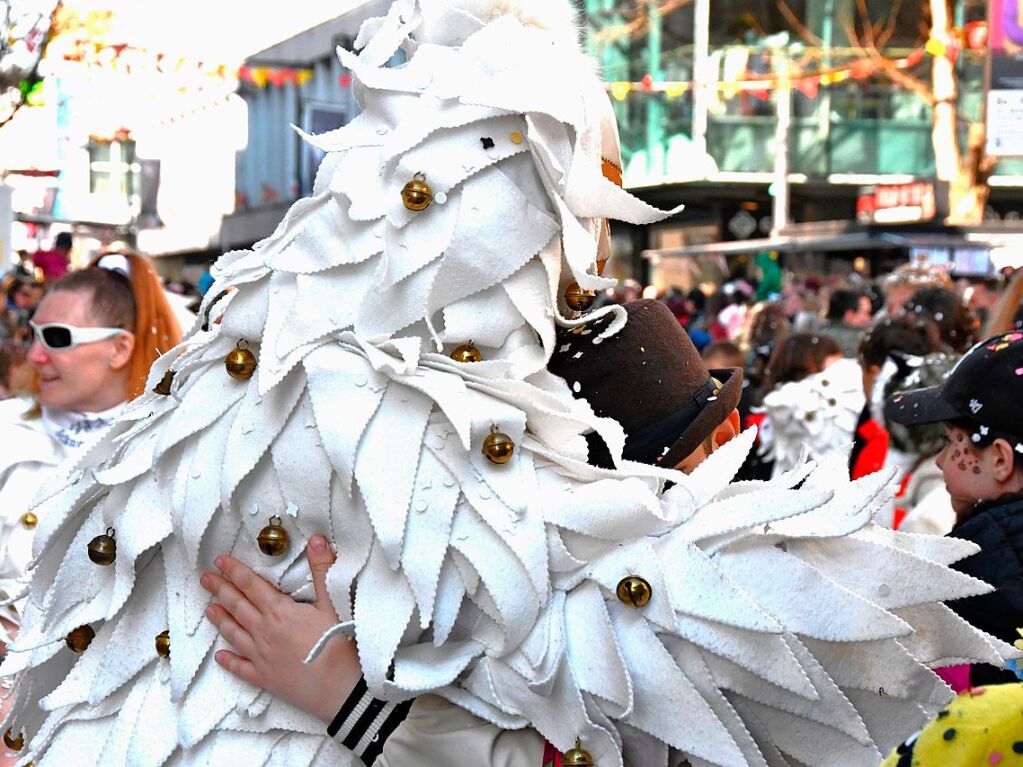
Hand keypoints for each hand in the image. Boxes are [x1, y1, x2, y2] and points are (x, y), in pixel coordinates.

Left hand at [200, 534, 361, 723]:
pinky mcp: (266, 678)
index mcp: (279, 612)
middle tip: (206, 578)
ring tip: (209, 609)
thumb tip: (316, 540)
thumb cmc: (339, 645)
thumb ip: (323, 569)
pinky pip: (241, 668)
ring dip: (220, 620)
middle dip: (221, 590)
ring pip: (234, 634)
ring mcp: (262, 656)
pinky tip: (221, 656)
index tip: (220, 561)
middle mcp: (264, 632)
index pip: (252, 586)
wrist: (340, 689)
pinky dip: (229, 661)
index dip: (235, 571)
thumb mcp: (334, 602)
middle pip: (238, 606)